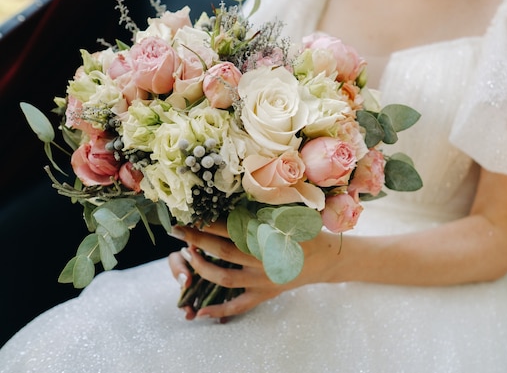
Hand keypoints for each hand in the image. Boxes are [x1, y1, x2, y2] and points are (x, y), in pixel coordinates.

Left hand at [168, 222, 340, 319]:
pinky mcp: (264, 294)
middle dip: (197, 240)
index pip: (232, 228)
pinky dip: (219, 311)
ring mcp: (263, 280)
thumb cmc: (303, 231)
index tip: (190, 215)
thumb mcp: (286, 217)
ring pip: (225, 278)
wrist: (325, 259)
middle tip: (177, 230)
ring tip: (187, 256)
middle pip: (223, 250)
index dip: (209, 222)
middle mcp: (264, 260)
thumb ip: (260, 211)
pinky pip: (239, 305)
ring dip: (202, 268)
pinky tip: (199, 312)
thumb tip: (228, 197)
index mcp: (269, 237)